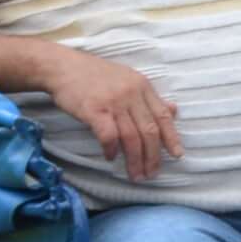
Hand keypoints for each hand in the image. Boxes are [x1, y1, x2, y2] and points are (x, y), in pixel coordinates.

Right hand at [39, 47, 183, 184]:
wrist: (63, 67)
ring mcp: (113, 102)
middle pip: (149, 130)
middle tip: (152, 174)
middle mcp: (131, 94)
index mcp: (142, 86)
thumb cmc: (94, 75)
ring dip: (135, 159)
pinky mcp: (94, 110)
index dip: (172, 137)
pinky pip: (108, 135)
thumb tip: (173, 111)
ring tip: (135, 174)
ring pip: (131, 137)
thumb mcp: (128, 79)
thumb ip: (149, 97)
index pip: (162, 116)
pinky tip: (111, 157)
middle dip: (153, 156)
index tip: (177, 155)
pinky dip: (112, 149)